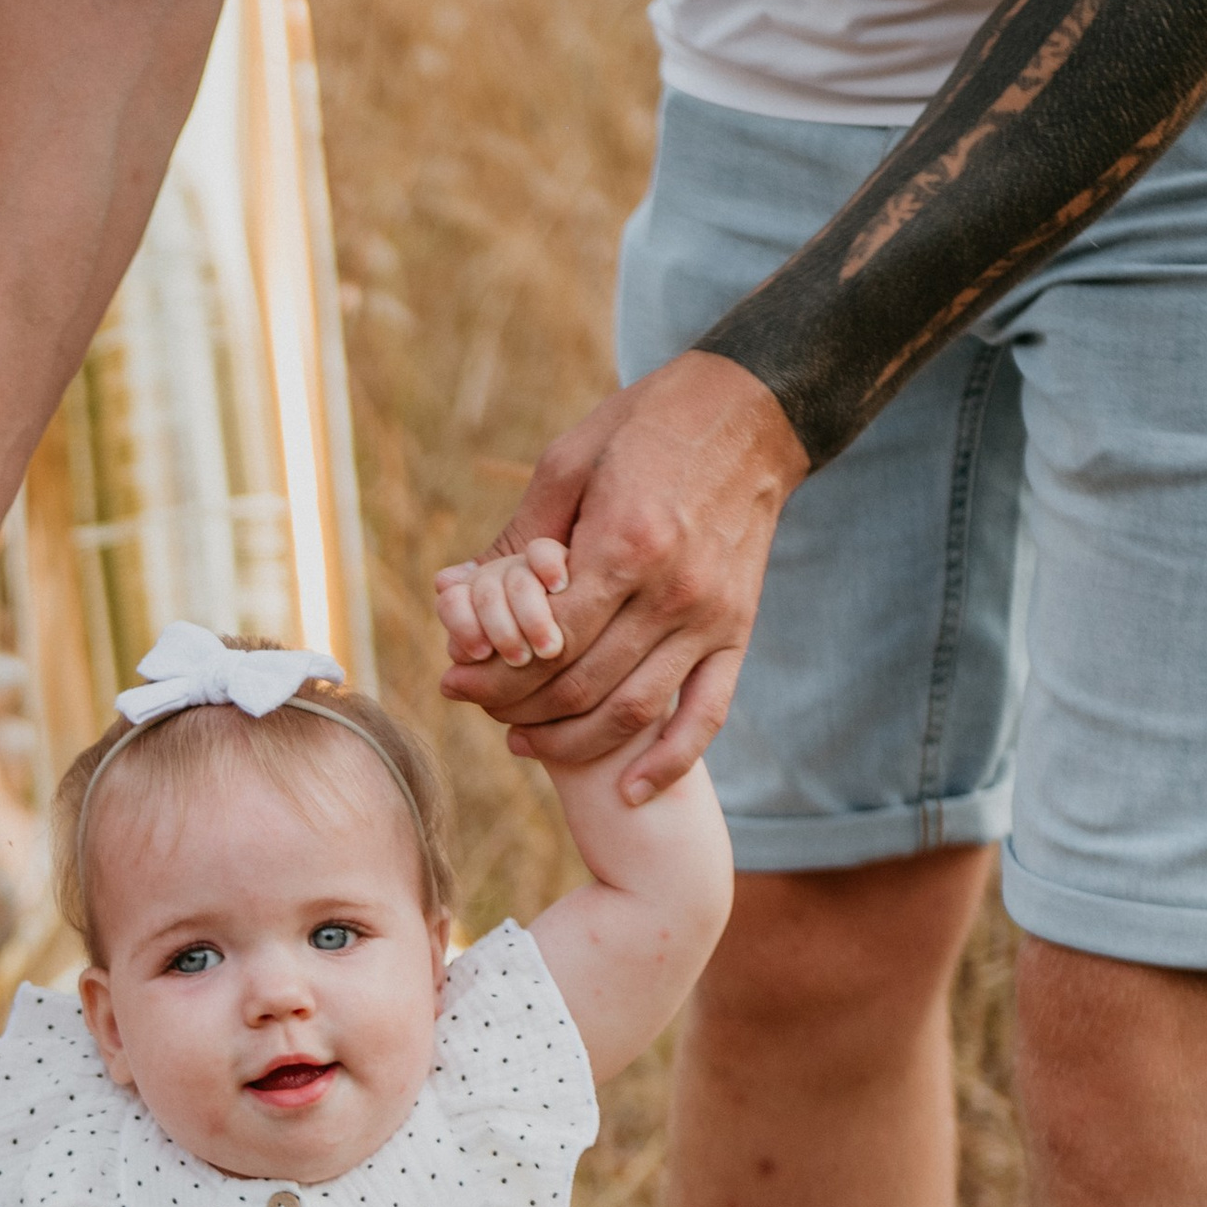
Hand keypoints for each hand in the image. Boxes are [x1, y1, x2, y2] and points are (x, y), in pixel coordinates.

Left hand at [436, 351, 807, 799]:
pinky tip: (631, 793)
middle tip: (477, 709)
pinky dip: (669, 762)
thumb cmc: (648, 426)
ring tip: (522, 742)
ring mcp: (710, 618)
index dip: (492, 671)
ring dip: (571, 743)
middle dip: (517, 708)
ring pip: (632, 712)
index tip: (454, 679)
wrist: (752, 412)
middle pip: (581, 686)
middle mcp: (672, 592)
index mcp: (626, 544)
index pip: (546, 641)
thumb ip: (523, 536)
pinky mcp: (738, 631)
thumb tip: (467, 594)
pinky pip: (706, 714)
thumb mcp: (570, 460)